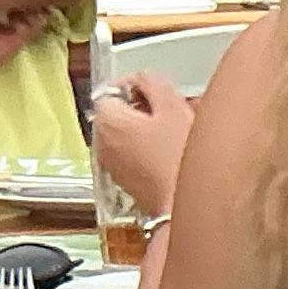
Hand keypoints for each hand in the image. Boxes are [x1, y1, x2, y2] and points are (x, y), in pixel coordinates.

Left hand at [91, 72, 195, 213]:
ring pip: (128, 136)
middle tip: (173, 111)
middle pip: (119, 114)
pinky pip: (135, 156)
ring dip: (147, 131)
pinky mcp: (127, 184)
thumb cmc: (179, 158)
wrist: (186, 208)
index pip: (111, 90)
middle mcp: (101, 143)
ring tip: (177, 134)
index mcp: (107, 120)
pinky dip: (149, 151)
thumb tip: (142, 80)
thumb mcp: (172, 107)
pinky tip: (173, 156)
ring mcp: (113, 166)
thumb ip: (152, 82)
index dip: (136, 86)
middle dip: (143, 109)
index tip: (158, 90)